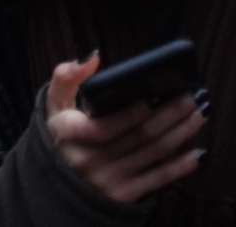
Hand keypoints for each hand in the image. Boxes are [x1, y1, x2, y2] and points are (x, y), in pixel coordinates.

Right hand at [45, 53, 203, 202]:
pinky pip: (157, 179)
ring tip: (197, 116)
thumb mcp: (54, 105)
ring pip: (151, 153)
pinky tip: (196, 154)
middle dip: (167, 116)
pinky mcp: (124, 193)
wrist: (58, 181)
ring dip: (179, 134)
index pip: (100, 127)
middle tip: (190, 100)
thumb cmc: (62, 135)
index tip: (148, 101)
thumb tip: (91, 58)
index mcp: (69, 133)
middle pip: (136, 136)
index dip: (126, 116)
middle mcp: (89, 158)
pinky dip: (179, 167)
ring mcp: (108, 178)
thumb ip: (66, 78)